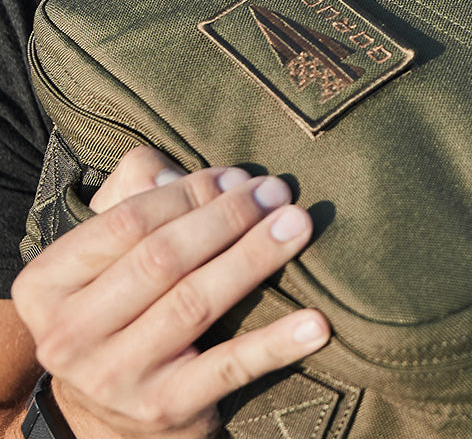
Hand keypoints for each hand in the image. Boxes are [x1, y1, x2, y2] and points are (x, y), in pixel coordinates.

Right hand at [11, 147, 328, 438]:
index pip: (127, 222)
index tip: (237, 176)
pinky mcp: (165, 409)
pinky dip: (275, 344)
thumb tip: (175, 170)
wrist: (105, 408)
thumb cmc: (118, 298)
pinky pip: (228, 370)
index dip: (189, 191)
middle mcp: (71, 335)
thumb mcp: (105, 247)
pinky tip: (316, 323)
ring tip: (299, 225)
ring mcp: (116, 378)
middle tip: (277, 191)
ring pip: (196, 303)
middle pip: (163, 259)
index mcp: (48, 285)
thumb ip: (133, 190)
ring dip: (255, 258)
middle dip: (229, 217)